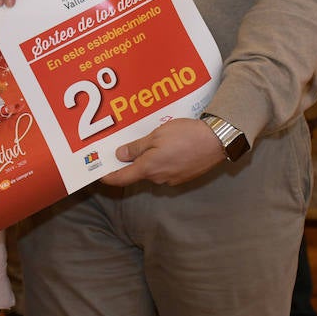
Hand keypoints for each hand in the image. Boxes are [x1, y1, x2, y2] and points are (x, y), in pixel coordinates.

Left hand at [98, 118, 225, 187]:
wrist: (217, 140)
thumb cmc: (185, 135)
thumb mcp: (156, 135)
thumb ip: (137, 147)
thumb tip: (120, 156)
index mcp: (148, 168)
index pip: (122, 178)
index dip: (109, 176)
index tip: (99, 174)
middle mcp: (159, 178)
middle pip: (139, 172)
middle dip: (133, 162)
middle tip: (127, 146)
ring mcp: (173, 180)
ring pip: (155, 170)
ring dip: (151, 160)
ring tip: (153, 142)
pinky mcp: (184, 177)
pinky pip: (168, 170)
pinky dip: (164, 161)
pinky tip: (170, 147)